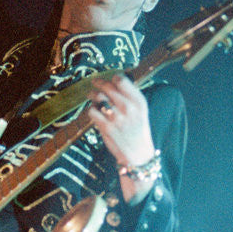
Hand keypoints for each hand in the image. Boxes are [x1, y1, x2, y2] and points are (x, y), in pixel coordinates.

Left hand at [88, 74, 156, 202]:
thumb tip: (113, 79)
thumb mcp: (141, 110)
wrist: (138, 154)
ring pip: (98, 97)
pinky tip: (94, 112)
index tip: (109, 78)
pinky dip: (91, 110)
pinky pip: (92, 111)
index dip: (113, 77)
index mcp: (139, 102)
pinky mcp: (106, 127)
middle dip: (98, 82)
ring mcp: (117, 118)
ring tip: (91, 95)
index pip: (121, 80)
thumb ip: (129, 96)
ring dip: (92, 95)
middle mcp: (129, 108)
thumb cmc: (137, 129)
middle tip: (94, 82)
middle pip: (107, 86)